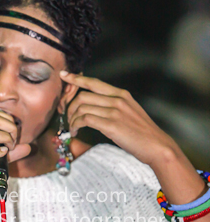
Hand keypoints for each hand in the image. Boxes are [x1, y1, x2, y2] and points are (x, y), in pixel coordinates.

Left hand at [60, 72, 177, 165]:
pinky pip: (85, 119)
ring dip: (72, 119)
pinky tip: (77, 132)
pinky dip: (76, 125)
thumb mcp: (130, 111)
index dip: (76, 78)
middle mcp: (117, 100)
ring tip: (73, 128)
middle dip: (69, 106)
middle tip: (67, 117)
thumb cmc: (143, 133)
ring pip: (82, 107)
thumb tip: (95, 108)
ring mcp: (114, 112)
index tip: (64, 76)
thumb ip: (114, 106)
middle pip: (83, 95)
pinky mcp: (111, 125)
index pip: (94, 82)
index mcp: (121, 94)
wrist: (157, 146)